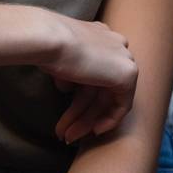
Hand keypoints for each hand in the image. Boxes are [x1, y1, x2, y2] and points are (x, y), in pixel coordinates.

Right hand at [41, 16, 137, 143]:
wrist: (49, 39)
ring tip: (70, 138)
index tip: (69, 112)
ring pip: (107, 99)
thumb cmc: (45, 45)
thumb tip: (68, 88)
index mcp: (100, 34)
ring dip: (88, 121)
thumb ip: (69, 72)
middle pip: (100, 89)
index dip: (82, 97)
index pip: (95, 72)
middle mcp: (115, 44)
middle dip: (82, 114)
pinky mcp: (128, 73)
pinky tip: (93, 131)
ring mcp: (124, 57)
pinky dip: (108, 120)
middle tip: (65, 132)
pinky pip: (122, 105)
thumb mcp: (57, 58)